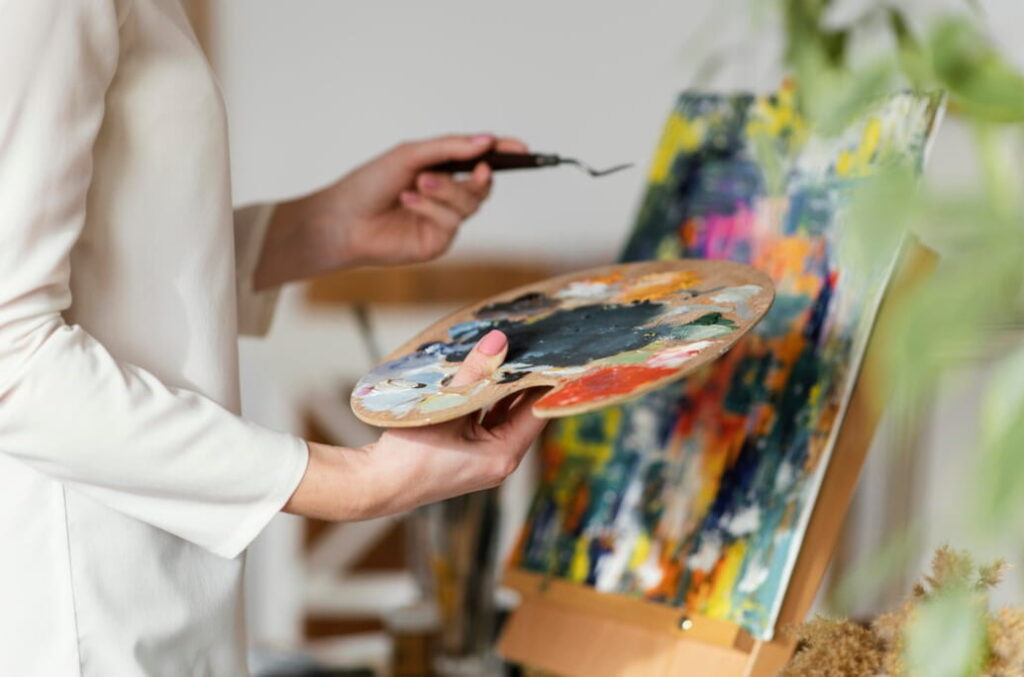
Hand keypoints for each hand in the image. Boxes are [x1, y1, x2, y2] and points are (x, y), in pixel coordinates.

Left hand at [254, 134, 527, 288]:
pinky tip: (408, 202)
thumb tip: (486, 141)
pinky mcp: (437, 243)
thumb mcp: (410, 155)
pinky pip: (451, 223)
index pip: (478, 160)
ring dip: (446, 191)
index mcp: (440, 170)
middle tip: (477, 168)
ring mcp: (443, 222)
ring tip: (419, 185)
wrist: (342, 220)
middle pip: (482, 185)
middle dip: (478, 176)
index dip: (502, 154)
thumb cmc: (369, 183)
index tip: (521, 149)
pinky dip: (431, 209)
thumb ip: (449, 147)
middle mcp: (445, 197)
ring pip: (469, 204)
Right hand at [283, 330, 546, 520]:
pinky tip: (483, 376)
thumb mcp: (445, 407)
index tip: (552, 353)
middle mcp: (499, 461)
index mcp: (503, 456)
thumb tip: (499, 341)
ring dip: (503, 388)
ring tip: (509, 353)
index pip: (537, 411)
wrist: (374, 485)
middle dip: (524, 380)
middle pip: (523, 413)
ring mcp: (483, 460)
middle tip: (531, 345)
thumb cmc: (409, 455)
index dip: (545, 381)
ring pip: (503, 416)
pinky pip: (486, 422)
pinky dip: (486, 400)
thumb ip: (473, 373)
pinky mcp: (467, 455)